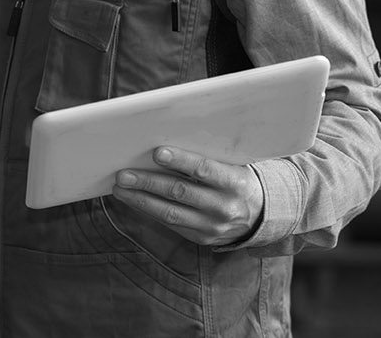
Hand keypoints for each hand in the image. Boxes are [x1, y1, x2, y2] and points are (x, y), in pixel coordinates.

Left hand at [112, 146, 263, 246]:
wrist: (260, 215)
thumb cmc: (236, 179)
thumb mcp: (232, 164)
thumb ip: (207, 155)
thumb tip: (164, 142)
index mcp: (235, 182)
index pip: (205, 170)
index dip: (181, 161)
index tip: (157, 152)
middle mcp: (225, 206)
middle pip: (181, 192)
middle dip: (148, 182)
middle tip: (123, 174)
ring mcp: (213, 226)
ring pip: (170, 213)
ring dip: (141, 199)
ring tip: (120, 188)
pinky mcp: (202, 238)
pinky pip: (171, 224)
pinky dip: (149, 211)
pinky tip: (133, 200)